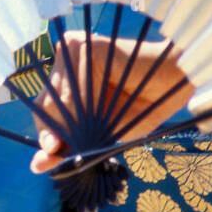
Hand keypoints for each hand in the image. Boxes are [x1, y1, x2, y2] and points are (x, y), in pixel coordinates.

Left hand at [29, 31, 192, 173]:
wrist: (174, 84)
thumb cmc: (141, 107)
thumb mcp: (101, 134)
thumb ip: (70, 146)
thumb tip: (37, 165)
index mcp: (67, 80)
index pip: (43, 112)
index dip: (45, 137)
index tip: (45, 160)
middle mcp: (65, 63)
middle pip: (43, 107)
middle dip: (59, 133)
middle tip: (77, 142)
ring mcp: (71, 52)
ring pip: (55, 100)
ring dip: (77, 121)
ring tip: (103, 116)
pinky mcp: (82, 46)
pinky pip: (72, 87)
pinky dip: (85, 104)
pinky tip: (105, 101)